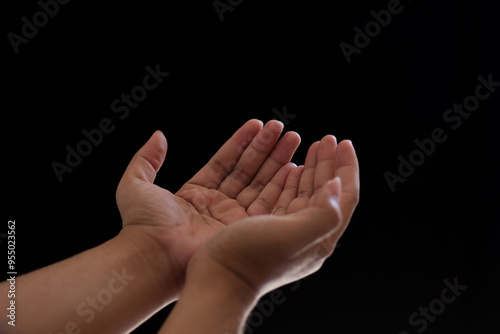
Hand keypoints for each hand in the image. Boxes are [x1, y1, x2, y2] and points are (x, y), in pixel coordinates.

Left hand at [115, 120, 300, 294]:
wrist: (153, 257)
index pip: (225, 161)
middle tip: (281, 128)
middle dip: (265, 148)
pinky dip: (279, 184)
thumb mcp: (136, 183)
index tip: (257, 124)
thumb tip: (159, 135)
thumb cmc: (142, 224)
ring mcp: (232, 218)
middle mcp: (217, 204)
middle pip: (247, 170)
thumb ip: (147, 158)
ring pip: (260, 183)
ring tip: (292, 138)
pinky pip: (266, 202)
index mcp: (196, 193)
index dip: (241, 142)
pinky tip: (291, 165)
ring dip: (277, 160)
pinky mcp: (243, 229)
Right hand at [185, 135, 359, 295]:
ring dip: (308, 167)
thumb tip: (338, 186)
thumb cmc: (249, 259)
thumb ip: (322, 214)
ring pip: (301, 191)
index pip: (342, 197)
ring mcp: (281, 229)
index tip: (342, 143)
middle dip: (327, 163)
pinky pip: (280, 196)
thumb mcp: (291, 236)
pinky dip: (285, 178)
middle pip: (323, 191)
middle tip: (326, 140)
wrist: (215, 280)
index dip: (346, 168)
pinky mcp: (262, 226)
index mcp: (317, 237)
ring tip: (309, 145)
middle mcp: (302, 234)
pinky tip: (288, 167)